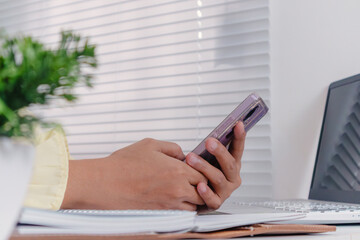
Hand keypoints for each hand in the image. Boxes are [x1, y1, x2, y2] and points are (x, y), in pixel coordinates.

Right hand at [61, 138, 205, 210]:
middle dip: (200, 186)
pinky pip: (182, 215)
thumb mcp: (150, 144)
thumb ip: (172, 148)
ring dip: (193, 199)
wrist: (105, 184)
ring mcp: (170, 204)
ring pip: (195, 205)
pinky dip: (183, 209)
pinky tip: (174, 200)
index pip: (203, 174)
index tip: (195, 169)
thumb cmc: (123, 164)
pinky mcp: (162, 214)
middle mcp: (177, 189)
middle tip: (192, 180)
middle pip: (203, 191)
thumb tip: (182, 154)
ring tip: (184, 191)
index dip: (201, 171)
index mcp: (177, 170)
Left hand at [185, 122, 245, 209]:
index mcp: (233, 165)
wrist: (199, 198)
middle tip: (209, 141)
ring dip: (204, 167)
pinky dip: (206, 192)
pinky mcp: (216, 203)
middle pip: (229, 164)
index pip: (238, 149)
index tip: (238, 124)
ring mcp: (225, 191)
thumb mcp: (210, 160)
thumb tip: (210, 135)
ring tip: (191, 158)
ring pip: (218, 178)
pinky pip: (212, 198)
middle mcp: (232, 178)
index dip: (239, 137)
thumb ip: (211, 150)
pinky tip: (199, 186)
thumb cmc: (204, 174)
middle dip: (219, 151)